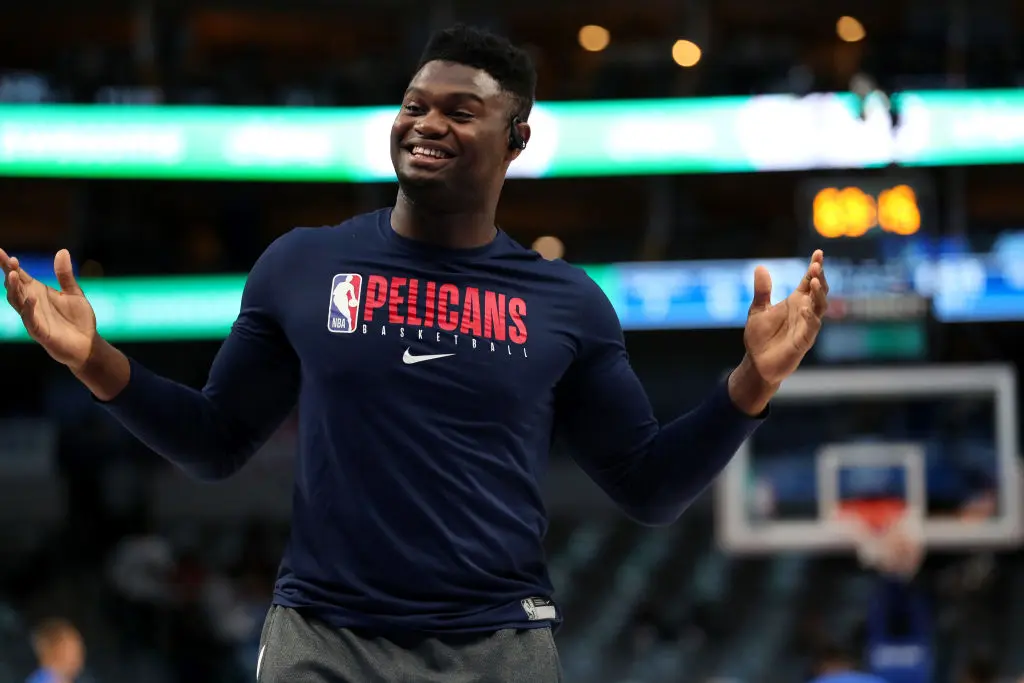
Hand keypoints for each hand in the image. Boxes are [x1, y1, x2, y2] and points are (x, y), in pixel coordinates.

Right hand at [2, 248, 96, 368]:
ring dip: (14, 288)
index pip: (20, 276)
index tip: (2, 252)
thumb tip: (62, 251)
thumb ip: (65, 275)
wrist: (88, 344)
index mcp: (37, 292)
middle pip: (14, 287)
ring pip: (17, 302)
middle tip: (8, 260)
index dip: (10, 265)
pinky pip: (30, 320)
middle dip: (9, 273)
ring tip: (13, 274)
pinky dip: (29, 308)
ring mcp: (33, 318)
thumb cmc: (79, 319)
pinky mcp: (40, 332)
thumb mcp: (74, 293)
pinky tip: (31, 297)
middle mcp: (31, 304)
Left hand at [743, 250, 828, 384]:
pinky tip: (804, 307)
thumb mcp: (758, 309)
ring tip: (814, 280)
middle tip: (816, 265)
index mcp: (795, 302)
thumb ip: (762, 290)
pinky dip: (810, 317)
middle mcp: (804, 311)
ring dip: (818, 294)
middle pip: (818, 291)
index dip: (815, 267)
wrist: (757, 363)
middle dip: (819, 277)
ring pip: (820, 307)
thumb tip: (760, 266)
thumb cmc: (760, 337)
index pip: (808, 281)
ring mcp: (806, 325)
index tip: (818, 253)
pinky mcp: (804, 341)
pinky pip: (812, 327)